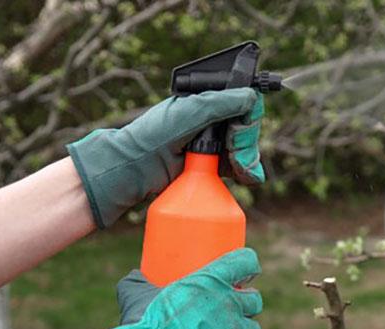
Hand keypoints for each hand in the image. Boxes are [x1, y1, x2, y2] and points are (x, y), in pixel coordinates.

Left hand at [67, 88, 263, 227]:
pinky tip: (248, 176)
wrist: (134, 170)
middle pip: (247, 127)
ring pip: (246, 148)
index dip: (248, 119)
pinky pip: (239, 166)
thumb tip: (250, 97)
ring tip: (241, 171)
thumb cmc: (153, 136)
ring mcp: (213, 143)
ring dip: (249, 159)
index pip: (243, 103)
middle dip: (247, 143)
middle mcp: (212, 120)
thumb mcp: (187, 114)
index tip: (238, 133)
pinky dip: (248, 171)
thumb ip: (219, 103)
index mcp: (207, 101)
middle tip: (236, 156)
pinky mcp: (212, 165)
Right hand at [91, 248, 262, 328]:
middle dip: (246, 304)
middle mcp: (229, 302)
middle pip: (254, 299)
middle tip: (231, 309)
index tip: (244, 273)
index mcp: (212, 279)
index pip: (245, 261)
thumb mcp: (139, 292)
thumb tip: (136, 275)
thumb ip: (139, 281)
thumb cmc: (146, 321)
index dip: (248, 265)